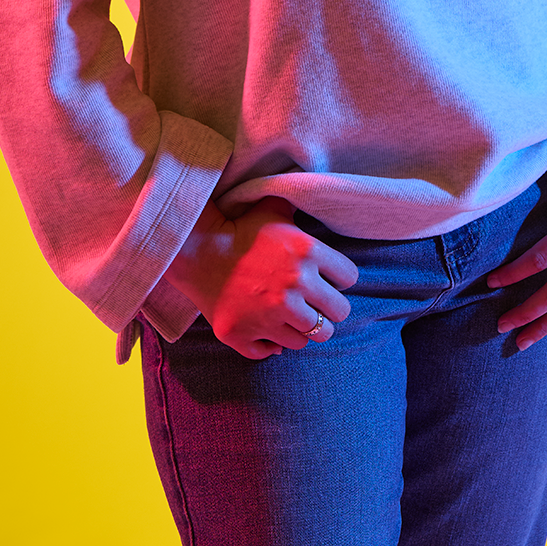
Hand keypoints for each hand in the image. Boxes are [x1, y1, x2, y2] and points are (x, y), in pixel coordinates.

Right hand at [165, 196, 358, 359]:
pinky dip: (271, 344)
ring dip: (301, 329)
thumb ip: (300, 205)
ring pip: (307, 338)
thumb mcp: (274, 209)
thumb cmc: (241, 228)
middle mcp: (293, 288)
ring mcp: (270, 316)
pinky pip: (273, 351)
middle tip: (314, 304)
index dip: (339, 278)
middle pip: (336, 314)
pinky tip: (266, 328)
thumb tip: (319, 194)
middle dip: (327, 309)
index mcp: (307, 253)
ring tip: (290, 316)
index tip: (328, 279)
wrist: (197, 251)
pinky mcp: (245, 336)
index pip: (349, 278)